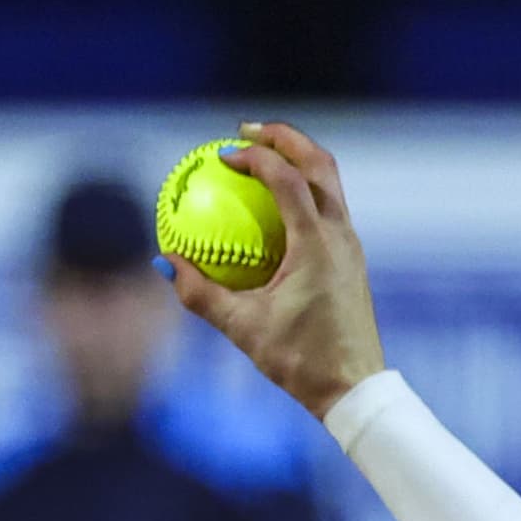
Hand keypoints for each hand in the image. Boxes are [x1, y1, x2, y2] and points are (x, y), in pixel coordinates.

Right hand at [168, 120, 384, 418]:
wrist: (355, 390)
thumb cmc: (300, 362)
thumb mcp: (243, 329)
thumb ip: (200, 294)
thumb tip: (164, 261)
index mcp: (317, 244)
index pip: (287, 179)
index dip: (254, 157)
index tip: (221, 154)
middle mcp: (341, 235)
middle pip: (319, 163)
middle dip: (283, 138)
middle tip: (245, 131)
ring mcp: (351, 246)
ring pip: (330, 182)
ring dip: (297, 160)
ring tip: (260, 158)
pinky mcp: (353, 259)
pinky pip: (328, 208)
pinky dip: (303, 191)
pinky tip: (274, 206)